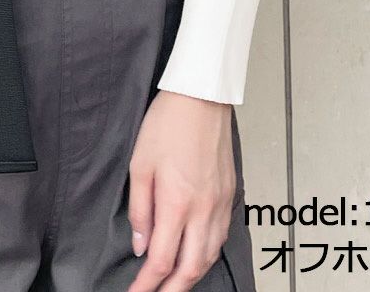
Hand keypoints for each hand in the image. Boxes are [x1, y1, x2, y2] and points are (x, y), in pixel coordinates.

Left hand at [126, 90, 236, 291]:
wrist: (201, 98)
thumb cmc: (167, 124)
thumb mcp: (140, 164)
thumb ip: (140, 209)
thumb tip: (139, 244)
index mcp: (177, 203)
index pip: (162, 260)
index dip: (147, 283)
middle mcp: (204, 210)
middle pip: (191, 268)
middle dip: (172, 289)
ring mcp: (220, 204)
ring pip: (209, 256)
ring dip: (192, 275)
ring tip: (174, 283)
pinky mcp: (230, 194)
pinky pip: (221, 237)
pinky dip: (208, 254)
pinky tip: (197, 254)